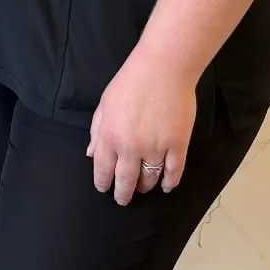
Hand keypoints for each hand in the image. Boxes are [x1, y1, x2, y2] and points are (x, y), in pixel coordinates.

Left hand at [87, 50, 196, 205]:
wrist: (163, 69)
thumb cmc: (130, 82)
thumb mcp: (105, 104)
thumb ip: (97, 130)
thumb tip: (91, 153)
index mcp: (110, 136)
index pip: (103, 169)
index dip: (103, 183)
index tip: (104, 189)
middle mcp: (131, 148)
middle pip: (126, 181)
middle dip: (123, 193)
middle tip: (123, 199)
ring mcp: (156, 149)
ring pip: (150, 179)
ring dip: (145, 187)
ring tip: (143, 188)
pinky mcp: (178, 146)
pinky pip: (174, 173)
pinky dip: (170, 183)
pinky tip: (166, 186)